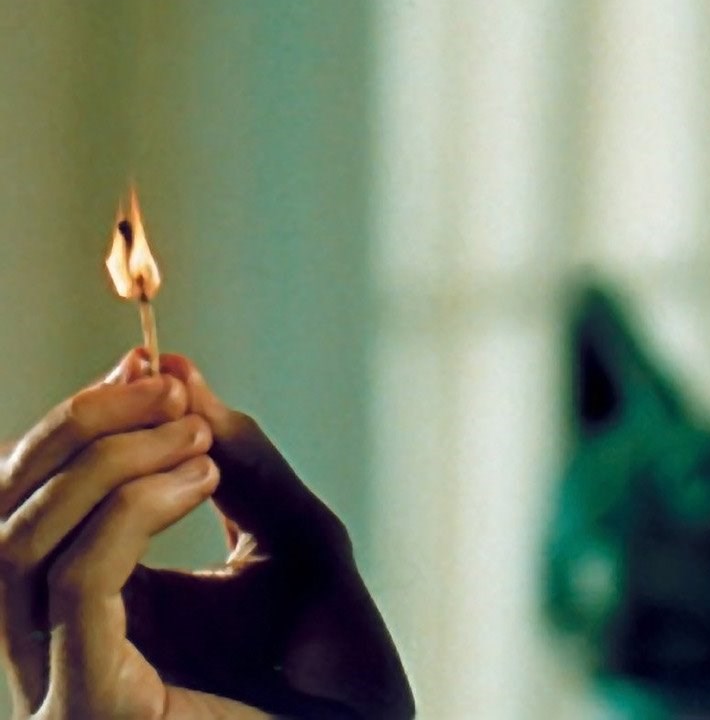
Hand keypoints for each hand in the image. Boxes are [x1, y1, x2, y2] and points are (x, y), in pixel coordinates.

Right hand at [0, 352, 413, 717]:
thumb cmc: (336, 652)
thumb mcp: (287, 532)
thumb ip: (236, 456)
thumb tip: (172, 364)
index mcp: (84, 610)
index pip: (29, 504)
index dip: (75, 425)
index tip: (147, 367)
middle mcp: (53, 647)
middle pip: (3, 516)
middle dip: (80, 431)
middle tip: (168, 387)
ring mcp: (61, 682)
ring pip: (19, 545)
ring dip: (108, 463)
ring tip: (197, 434)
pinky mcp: (93, 706)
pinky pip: (78, 584)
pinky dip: (129, 512)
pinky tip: (199, 478)